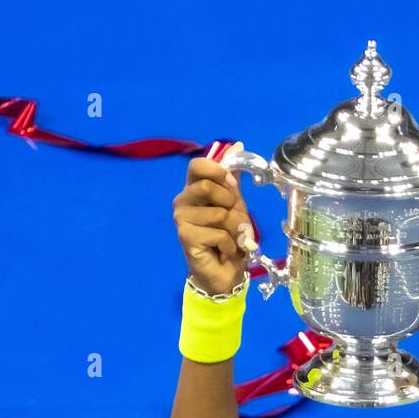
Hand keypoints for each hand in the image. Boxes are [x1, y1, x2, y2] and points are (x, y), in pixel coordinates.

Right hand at [172, 141, 255, 295]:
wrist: (224, 272)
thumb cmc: (228, 237)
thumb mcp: (235, 203)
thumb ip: (232, 178)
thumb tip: (237, 146)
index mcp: (193, 189)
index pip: (198, 165)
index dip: (218, 172)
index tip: (232, 186)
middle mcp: (182, 201)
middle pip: (206, 187)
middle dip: (230, 204)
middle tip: (234, 220)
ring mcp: (181, 220)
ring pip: (218, 213)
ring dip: (234, 229)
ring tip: (231, 239)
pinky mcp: (185, 238)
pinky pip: (218, 234)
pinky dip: (230, 244)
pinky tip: (225, 250)